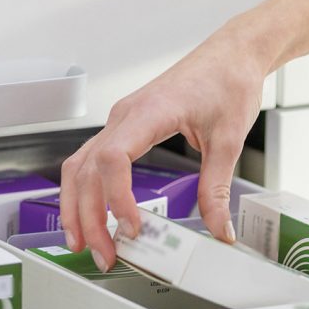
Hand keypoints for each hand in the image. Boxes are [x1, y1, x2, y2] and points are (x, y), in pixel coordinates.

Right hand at [60, 23, 269, 270]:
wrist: (231, 54)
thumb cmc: (227, 81)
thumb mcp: (229, 140)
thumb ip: (216, 188)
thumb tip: (219, 228)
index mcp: (148, 113)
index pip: (113, 159)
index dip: (115, 198)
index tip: (131, 228)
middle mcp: (125, 116)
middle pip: (86, 171)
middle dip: (89, 217)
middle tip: (105, 254)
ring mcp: (120, 121)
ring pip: (79, 167)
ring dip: (77, 207)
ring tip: (86, 244)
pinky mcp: (125, 128)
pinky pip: (92, 161)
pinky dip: (86, 191)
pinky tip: (92, 216)